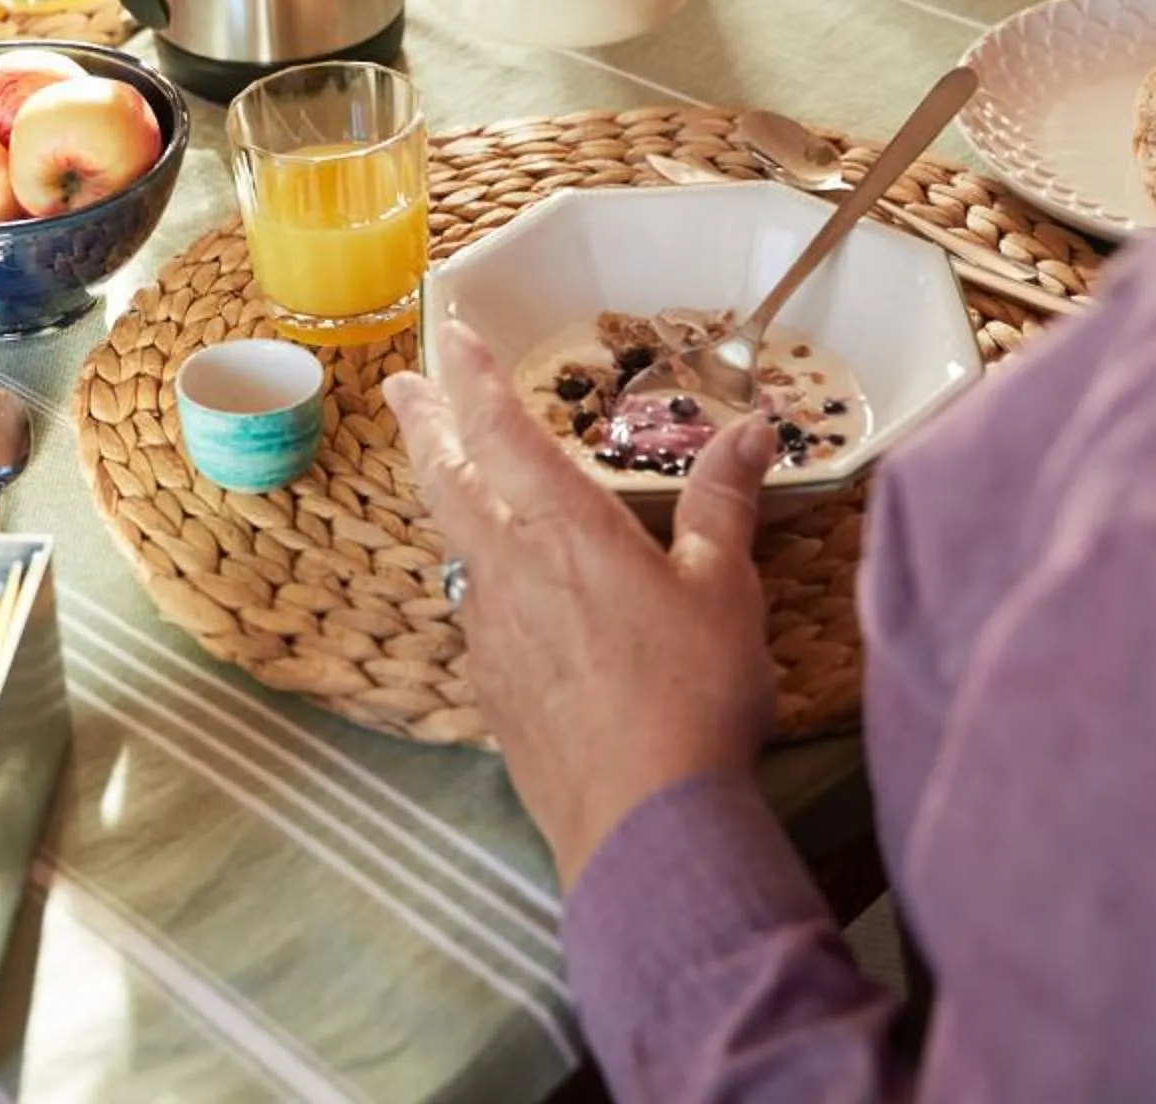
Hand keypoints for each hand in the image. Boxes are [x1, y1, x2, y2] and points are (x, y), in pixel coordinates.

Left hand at [384, 325, 776, 885]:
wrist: (644, 821)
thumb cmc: (693, 694)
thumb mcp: (723, 588)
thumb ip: (722, 503)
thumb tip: (752, 431)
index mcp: (564, 528)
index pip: (501, 430)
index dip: (471, 376)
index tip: (448, 334)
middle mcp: (509, 568)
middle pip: (447, 478)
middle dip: (425, 424)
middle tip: (403, 387)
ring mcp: (490, 631)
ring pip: (454, 543)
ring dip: (446, 496)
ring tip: (449, 474)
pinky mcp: (491, 688)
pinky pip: (475, 608)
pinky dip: (478, 575)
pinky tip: (500, 588)